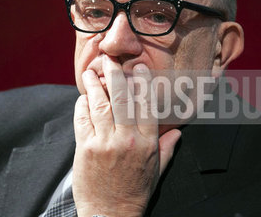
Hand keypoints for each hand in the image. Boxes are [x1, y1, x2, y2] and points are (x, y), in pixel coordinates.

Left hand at [72, 55, 180, 216]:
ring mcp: (104, 142)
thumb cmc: (134, 193)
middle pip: (121, 98)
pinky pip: (82, 119)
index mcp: (147, 143)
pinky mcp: (85, 148)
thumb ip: (166, 148)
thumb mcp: (156, 172)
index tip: (138, 67)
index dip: (142, 83)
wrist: (109, 215)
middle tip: (110, 59)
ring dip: (94, 85)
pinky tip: (83, 99)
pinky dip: (81, 106)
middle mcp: (126, 139)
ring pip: (99, 105)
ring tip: (91, 72)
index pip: (146, 105)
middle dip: (115, 74)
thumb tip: (179, 131)